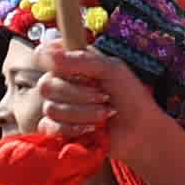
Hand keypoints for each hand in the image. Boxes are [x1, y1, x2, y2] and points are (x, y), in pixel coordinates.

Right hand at [25, 43, 167, 157]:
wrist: (141, 131)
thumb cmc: (131, 97)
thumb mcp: (112, 70)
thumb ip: (82, 60)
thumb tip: (51, 52)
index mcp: (73, 63)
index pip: (44, 54)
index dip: (47, 58)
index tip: (65, 67)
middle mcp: (62, 83)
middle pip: (46, 85)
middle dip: (78, 94)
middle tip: (104, 97)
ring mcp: (59, 107)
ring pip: (51, 108)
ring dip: (82, 113)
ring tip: (105, 114)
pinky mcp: (59, 130)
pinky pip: (50, 127)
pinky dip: (72, 128)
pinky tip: (91, 129)